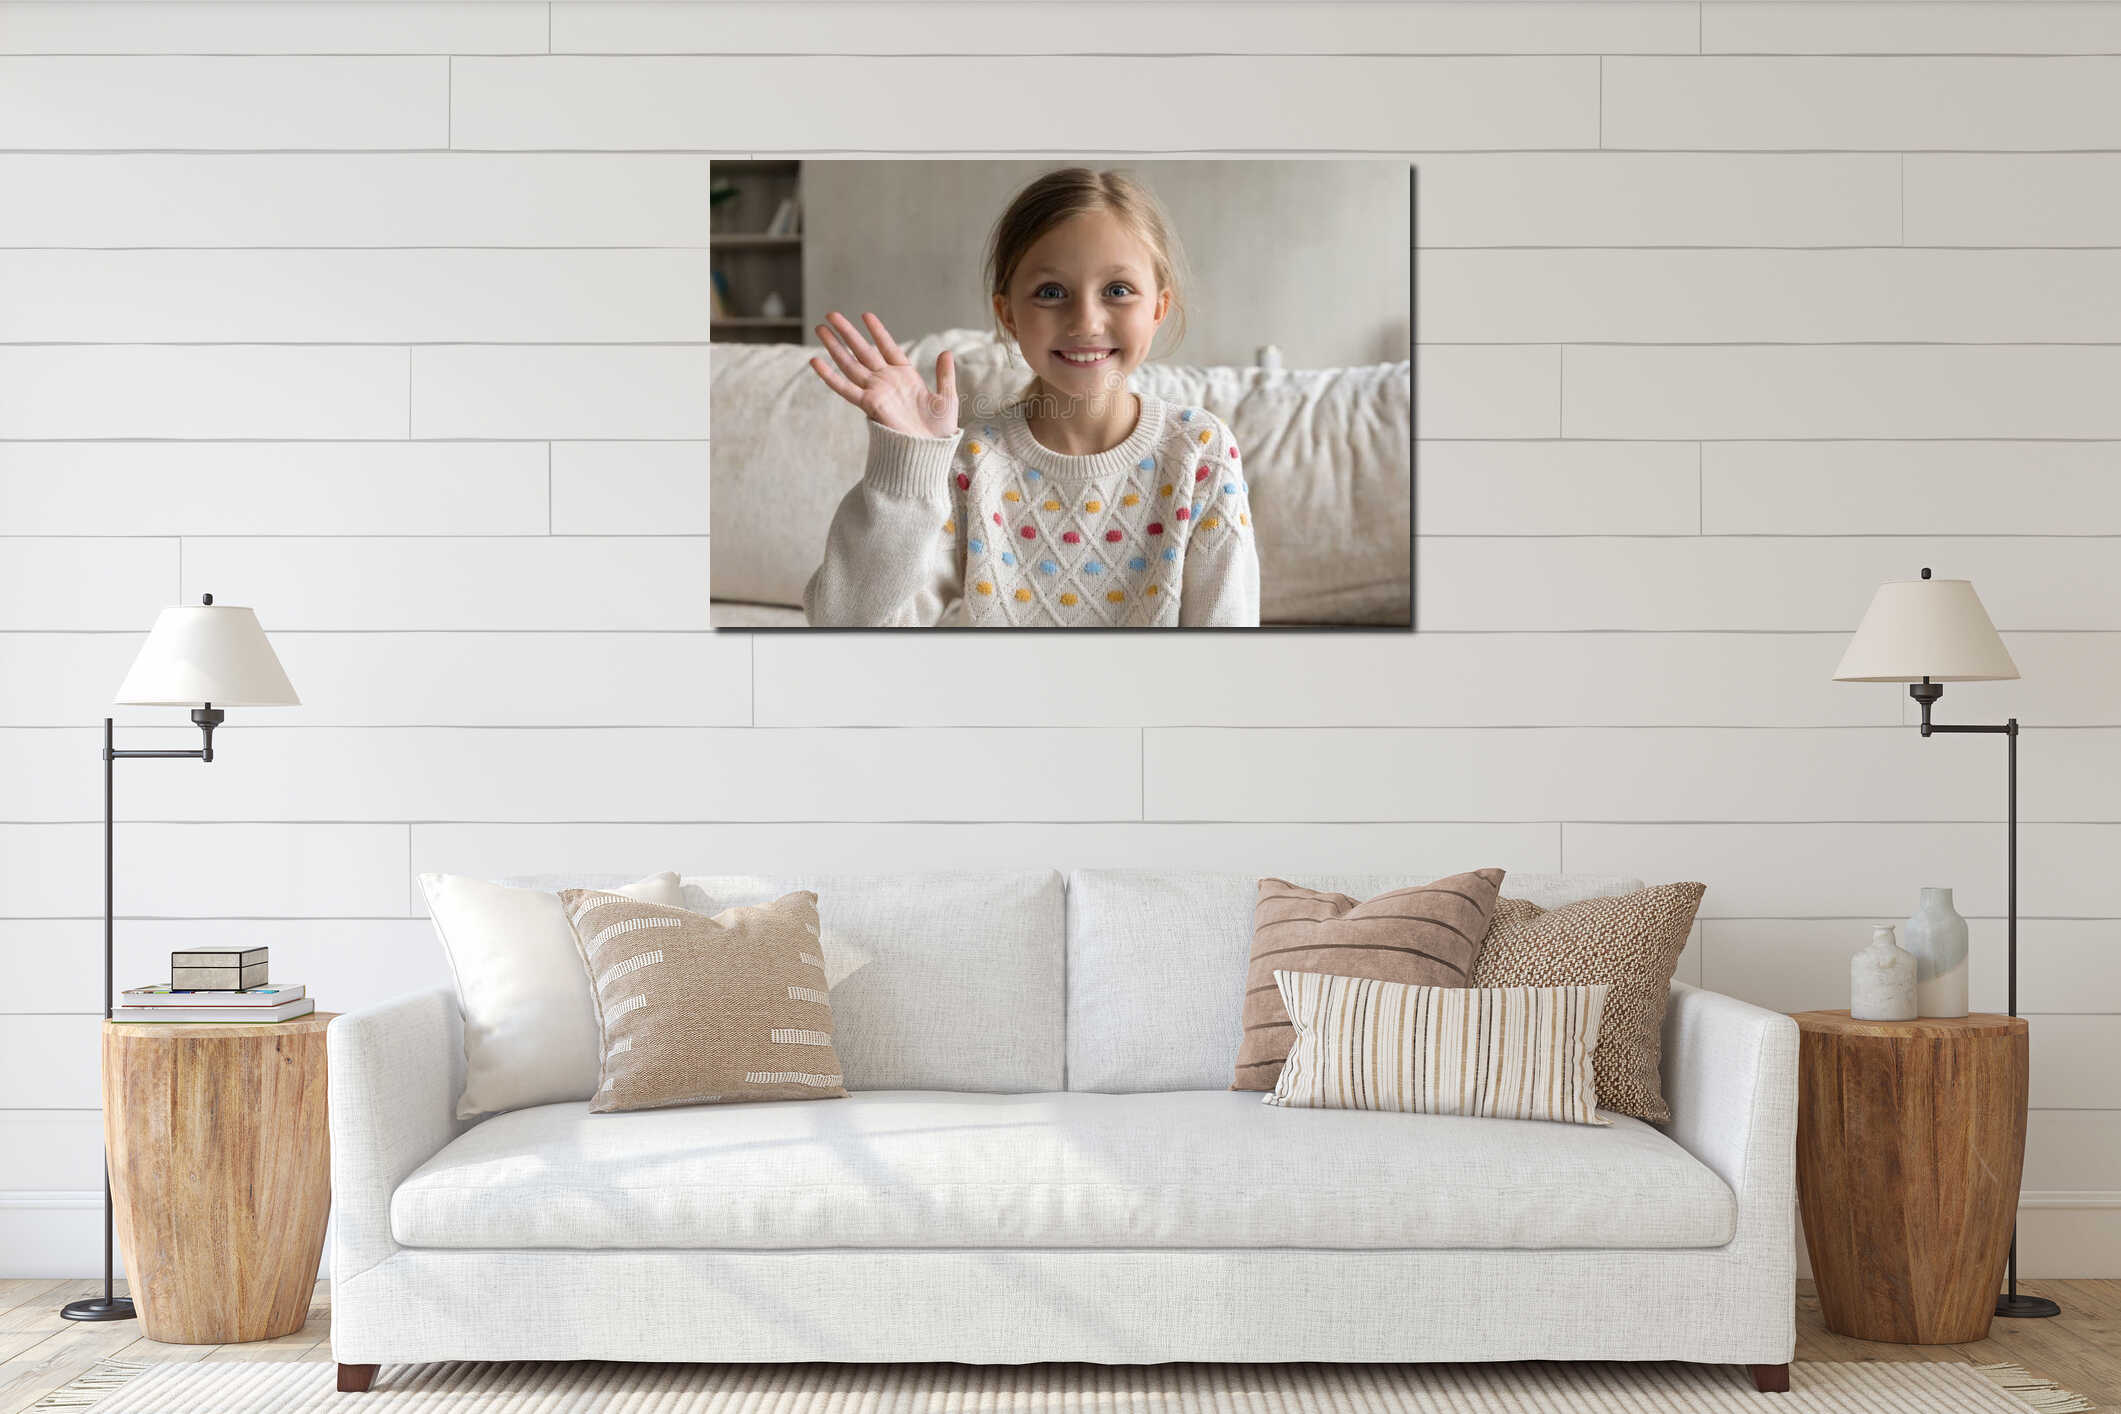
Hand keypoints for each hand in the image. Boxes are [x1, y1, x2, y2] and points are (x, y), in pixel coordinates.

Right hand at [808, 311, 958, 439]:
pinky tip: (816, 362)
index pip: (887, 347)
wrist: (932, 450)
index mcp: (905, 376)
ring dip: (834, 346)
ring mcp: (876, 391)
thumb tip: (946, 352)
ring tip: (820, 328)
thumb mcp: (947, 397)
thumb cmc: (940, 429)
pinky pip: (845, 388)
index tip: (865, 315)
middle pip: (862, 351)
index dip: (877, 331)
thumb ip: (945, 374)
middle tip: (830, 314)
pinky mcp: (869, 404)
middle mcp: (886, 380)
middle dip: (847, 333)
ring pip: (850, 364)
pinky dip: (830, 376)